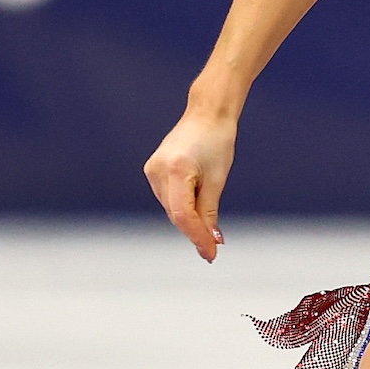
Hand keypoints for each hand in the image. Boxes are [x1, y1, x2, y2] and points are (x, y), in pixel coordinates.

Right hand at [144, 107, 235, 261]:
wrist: (207, 114)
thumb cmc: (217, 142)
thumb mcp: (217, 179)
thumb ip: (209, 213)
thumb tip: (212, 241)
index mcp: (176, 170)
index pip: (183, 215)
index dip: (197, 237)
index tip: (211, 253)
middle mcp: (158, 171)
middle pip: (176, 213)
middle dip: (194, 231)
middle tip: (212, 249)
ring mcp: (152, 170)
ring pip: (171, 208)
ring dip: (188, 220)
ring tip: (208, 228)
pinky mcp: (152, 170)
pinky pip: (168, 197)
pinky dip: (181, 207)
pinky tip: (195, 211)